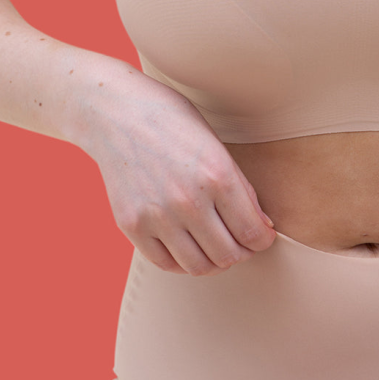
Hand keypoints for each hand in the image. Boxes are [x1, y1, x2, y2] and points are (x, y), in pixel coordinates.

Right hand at [82, 64, 275, 275]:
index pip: (252, 232)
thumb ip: (241, 188)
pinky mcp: (131, 225)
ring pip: (198, 267)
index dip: (263, 240)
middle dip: (242, 252)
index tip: (262, 238)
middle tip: (242, 243)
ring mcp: (157, 216)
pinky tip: (189, 246)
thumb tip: (262, 226)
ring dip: (214, 262)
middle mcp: (188, 200)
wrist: (115, 113)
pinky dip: (182, 262)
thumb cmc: (172, 121)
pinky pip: (165, 263)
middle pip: (228, 255)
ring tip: (216, 247)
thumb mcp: (216, 145)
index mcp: (218, 175)